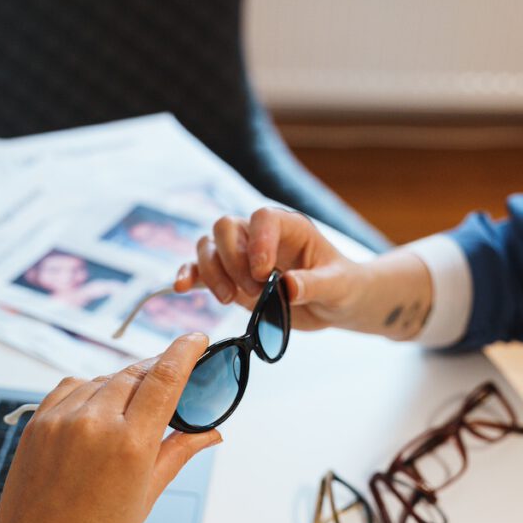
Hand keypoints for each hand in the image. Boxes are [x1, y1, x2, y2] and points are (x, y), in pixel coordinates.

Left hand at [0, 334, 218, 522]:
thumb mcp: (147, 495)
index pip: (165, 377)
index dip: (184, 351)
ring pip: (102, 379)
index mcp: (130, 444)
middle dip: (156, 371)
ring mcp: (60, 420)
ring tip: (132, 409)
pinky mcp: (36, 424)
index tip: (196, 338)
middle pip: (135, 373)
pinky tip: (98, 407)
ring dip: (122, 384)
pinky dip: (89, 390)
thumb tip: (212, 433)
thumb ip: (178, 452)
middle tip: (171, 378)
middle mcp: (94, 423)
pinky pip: (69, 388)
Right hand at [174, 208, 366, 330]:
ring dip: (212, 272)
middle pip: (226, 228)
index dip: (258, 241)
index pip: (262, 218)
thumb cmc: (341, 286)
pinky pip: (201, 270)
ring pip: (208, 247)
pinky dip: (190, 276)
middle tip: (254, 290)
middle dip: (232, 260)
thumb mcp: (337, 287)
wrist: (334, 303)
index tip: (265, 273)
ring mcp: (241, 256)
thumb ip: (314, 285)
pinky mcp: (230, 278)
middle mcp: (260, 237)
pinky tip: (182, 287)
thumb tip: (288, 286)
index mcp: (289, 228)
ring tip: (230, 299)